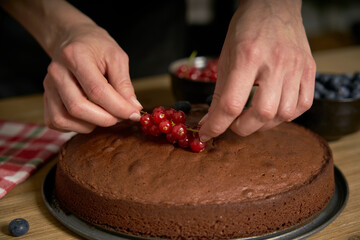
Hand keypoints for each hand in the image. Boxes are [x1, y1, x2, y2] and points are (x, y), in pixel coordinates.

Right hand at [43, 23, 141, 132]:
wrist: (73, 38)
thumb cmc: (96, 46)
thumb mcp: (116, 57)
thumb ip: (124, 83)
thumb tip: (133, 108)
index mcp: (75, 56)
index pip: (97, 90)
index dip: (118, 107)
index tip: (134, 113)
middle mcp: (57, 72)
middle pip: (78, 107)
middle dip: (105, 118)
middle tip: (122, 116)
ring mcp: (48, 86)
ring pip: (64, 119)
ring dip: (90, 125)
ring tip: (106, 115)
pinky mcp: (46, 98)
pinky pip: (56, 122)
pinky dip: (75, 126)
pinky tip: (90, 117)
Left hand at [199, 0, 315, 140]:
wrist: (274, 6)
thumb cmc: (246, 30)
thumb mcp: (226, 58)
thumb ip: (219, 93)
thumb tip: (210, 122)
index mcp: (248, 56)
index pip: (231, 103)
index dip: (216, 125)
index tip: (207, 134)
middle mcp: (276, 62)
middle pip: (262, 113)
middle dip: (242, 128)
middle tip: (233, 123)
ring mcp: (296, 67)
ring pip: (284, 114)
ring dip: (263, 124)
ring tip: (252, 116)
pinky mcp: (309, 69)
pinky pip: (303, 105)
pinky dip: (286, 115)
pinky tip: (274, 108)